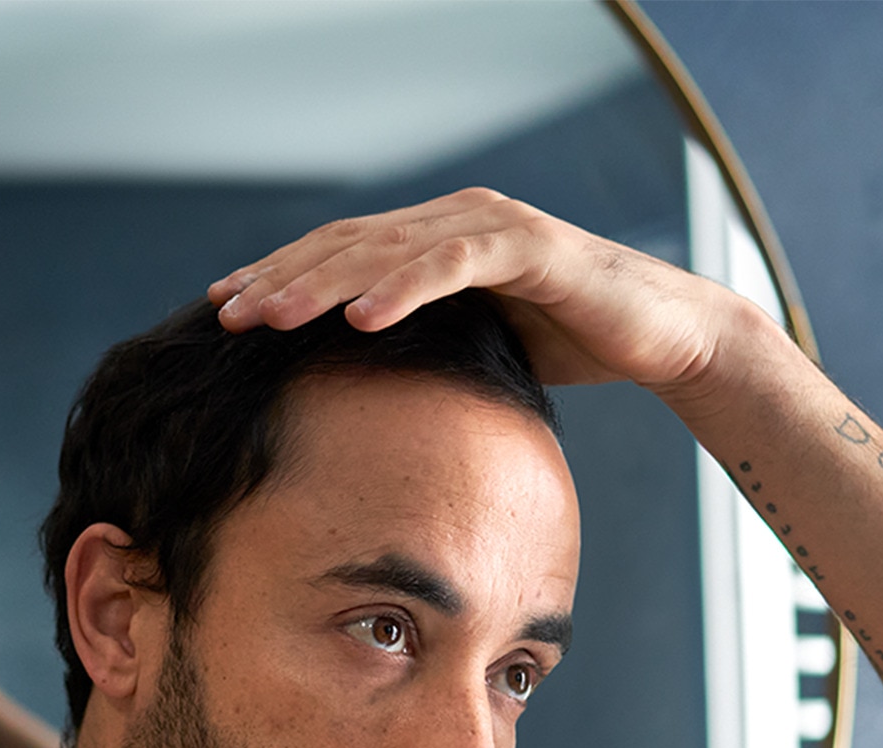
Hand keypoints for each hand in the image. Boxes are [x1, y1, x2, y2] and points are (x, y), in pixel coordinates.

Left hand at [208, 187, 741, 395]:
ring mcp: (490, 227)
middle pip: (347, 245)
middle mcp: (452, 221)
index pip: (339, 255)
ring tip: (272, 317)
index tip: (225, 310)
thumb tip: (359, 391)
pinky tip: (360, 317)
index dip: (280, 277)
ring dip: (323, 284)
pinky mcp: (529, 247)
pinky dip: (405, 288)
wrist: (657, 335)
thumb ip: (420, 347)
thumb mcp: (472, 348)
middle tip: (227, 316)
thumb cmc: (564, 345)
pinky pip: (454, 264)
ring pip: (388, 249)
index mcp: (432, 243)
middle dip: (281, 280)